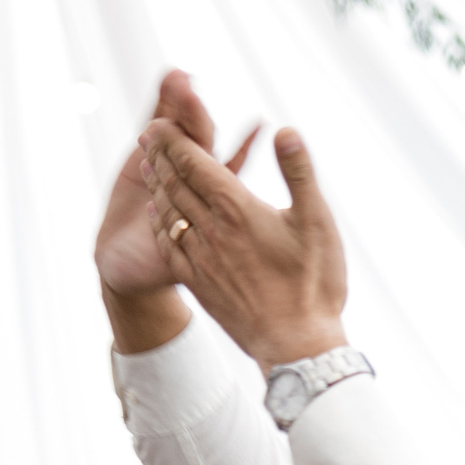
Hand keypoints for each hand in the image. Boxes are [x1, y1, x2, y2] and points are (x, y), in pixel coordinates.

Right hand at [97, 71, 256, 292]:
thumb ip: (208, 248)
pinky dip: (160, 106)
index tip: (259, 125)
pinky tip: (169, 78)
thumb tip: (240, 238)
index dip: (245, 147)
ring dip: (179, 103)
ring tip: (180, 74)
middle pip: (199, 141)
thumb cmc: (162, 269)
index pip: (232, 169)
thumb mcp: (187, 263)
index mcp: (214, 203)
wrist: (126, 268)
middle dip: (195, 113)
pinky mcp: (141, 160)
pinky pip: (154, 130)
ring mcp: (168, 166)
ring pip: (177, 130)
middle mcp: (195, 180)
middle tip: (192, 85)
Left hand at [138, 82, 346, 370]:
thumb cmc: (313, 283)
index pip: (195, 163)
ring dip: (157, 184)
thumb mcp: (316, 221)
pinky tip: (159, 215)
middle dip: (160, 153)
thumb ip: (298, 172)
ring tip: (149, 165)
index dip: (175, 139)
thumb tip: (284, 130)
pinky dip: (160, 221)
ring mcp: (200, 258)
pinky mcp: (198, 282)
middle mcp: (210, 230)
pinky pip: (168, 244)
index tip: (161, 119)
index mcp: (236, 209)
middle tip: (148, 132)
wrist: (295, 345)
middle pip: (175, 182)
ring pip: (168, 211)